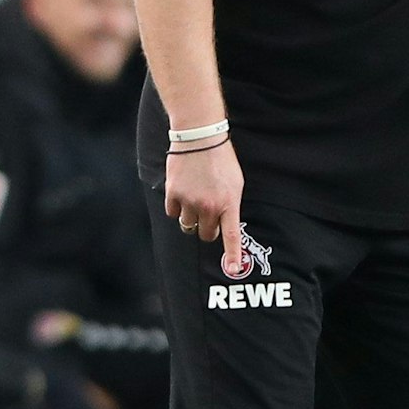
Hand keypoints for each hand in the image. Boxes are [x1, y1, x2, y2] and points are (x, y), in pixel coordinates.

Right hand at [167, 143, 246, 277]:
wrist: (200, 137)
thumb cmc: (221, 159)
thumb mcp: (236, 183)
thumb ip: (230, 205)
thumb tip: (223, 224)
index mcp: (229, 203)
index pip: (231, 236)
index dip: (233, 256)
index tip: (233, 271)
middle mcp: (209, 206)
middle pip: (206, 234)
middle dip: (207, 228)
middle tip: (208, 213)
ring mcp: (189, 201)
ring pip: (187, 226)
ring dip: (191, 218)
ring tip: (195, 198)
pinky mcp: (172, 194)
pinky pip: (172, 213)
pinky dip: (176, 207)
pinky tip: (183, 192)